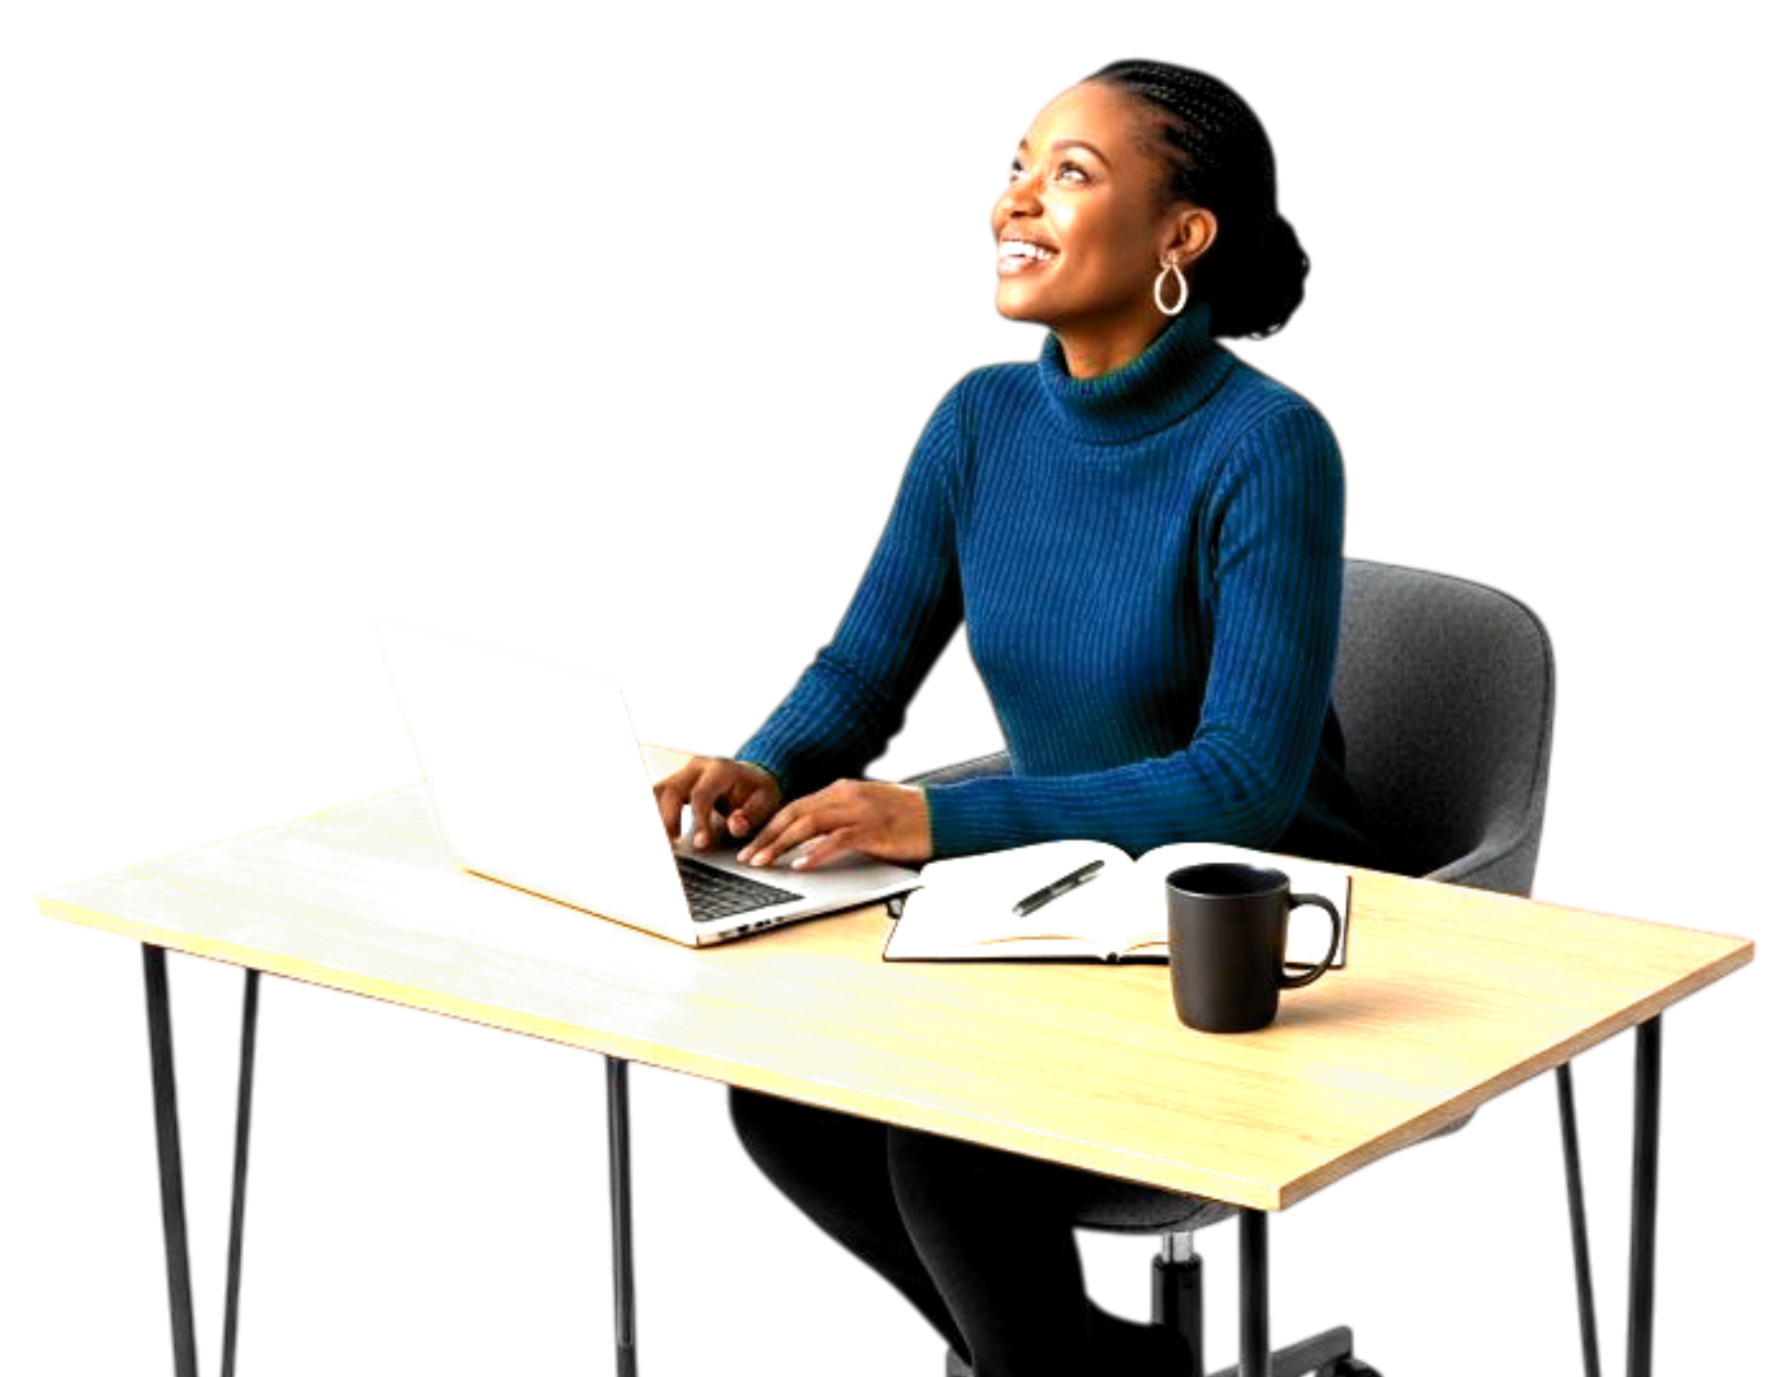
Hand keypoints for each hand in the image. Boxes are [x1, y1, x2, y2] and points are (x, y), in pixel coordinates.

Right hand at [653, 754, 781, 850]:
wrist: (750, 777)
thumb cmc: (756, 792)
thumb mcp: (765, 802)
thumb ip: (751, 815)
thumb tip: (736, 824)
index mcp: (720, 770)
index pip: (701, 795)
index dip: (699, 820)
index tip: (700, 844)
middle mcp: (697, 768)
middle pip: (672, 790)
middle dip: (667, 819)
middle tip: (669, 846)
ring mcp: (682, 774)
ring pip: (657, 791)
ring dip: (653, 816)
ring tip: (656, 842)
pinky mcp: (673, 784)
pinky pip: (655, 796)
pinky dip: (650, 814)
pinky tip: (649, 833)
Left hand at [736, 779, 931, 870]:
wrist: (944, 816)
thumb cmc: (906, 820)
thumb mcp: (865, 813)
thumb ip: (838, 821)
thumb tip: (808, 841)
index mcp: (841, 790)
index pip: (795, 807)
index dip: (769, 825)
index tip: (751, 844)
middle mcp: (846, 795)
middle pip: (795, 813)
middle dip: (766, 836)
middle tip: (746, 857)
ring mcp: (860, 810)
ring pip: (808, 824)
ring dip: (781, 845)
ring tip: (763, 862)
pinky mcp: (874, 828)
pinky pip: (837, 840)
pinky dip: (815, 852)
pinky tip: (800, 865)